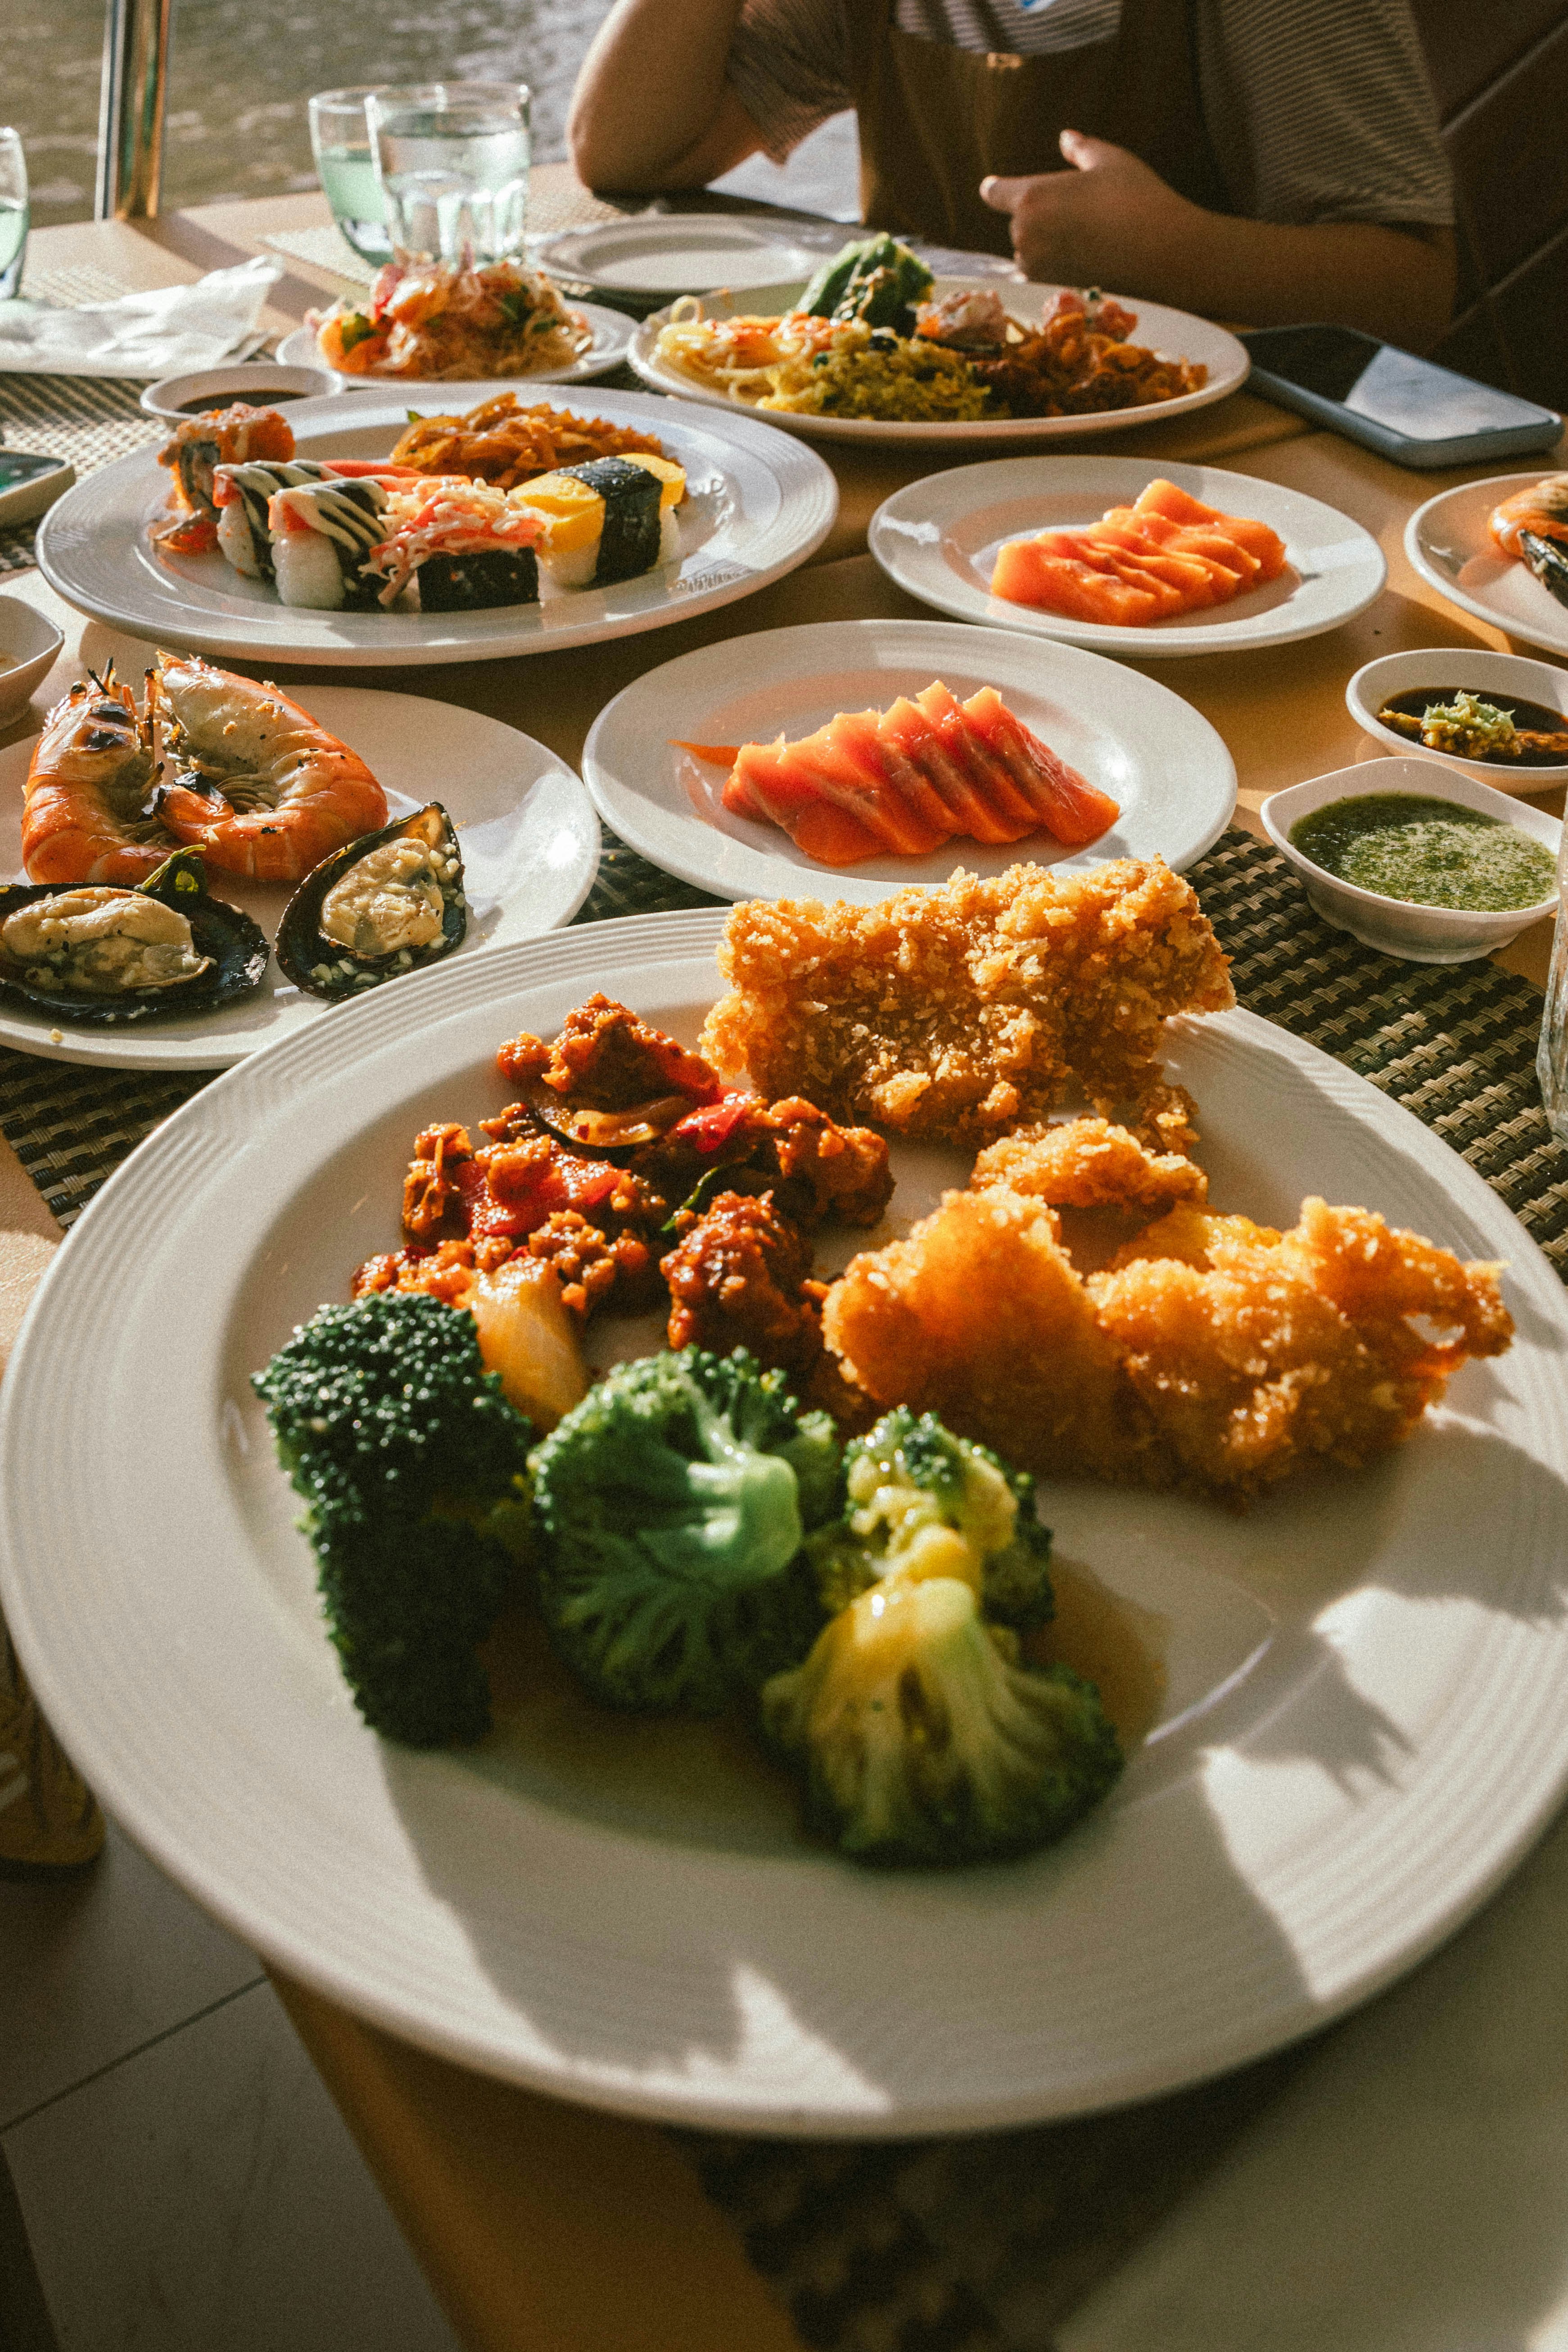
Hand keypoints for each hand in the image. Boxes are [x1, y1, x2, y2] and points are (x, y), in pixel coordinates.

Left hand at [981, 130, 1200, 287]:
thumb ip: (1081, 148)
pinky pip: (1044, 276)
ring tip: (1089, 238)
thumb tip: (1065, 137)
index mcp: (1031, 197)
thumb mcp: (1110, 161)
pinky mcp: (1052, 292)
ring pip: (1031, 253)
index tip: (994, 189)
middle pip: (1019, 224)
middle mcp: (1025, 235)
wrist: (1163, 254)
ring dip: (1047, 246)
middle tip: (1080, 214)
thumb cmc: (1136, 199)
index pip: (995, 192)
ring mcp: (1036, 269)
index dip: (996, 189)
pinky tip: (1089, 260)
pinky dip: (1059, 268)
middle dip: (1039, 218)